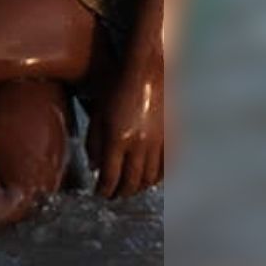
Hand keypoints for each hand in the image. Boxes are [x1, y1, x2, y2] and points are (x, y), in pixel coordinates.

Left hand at [92, 38, 170, 200]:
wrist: (148, 70)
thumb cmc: (117, 88)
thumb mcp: (98, 114)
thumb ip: (94, 143)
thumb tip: (96, 168)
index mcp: (118, 138)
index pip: (110, 177)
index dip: (103, 190)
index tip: (99, 194)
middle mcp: (139, 144)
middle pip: (130, 182)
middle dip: (120, 193)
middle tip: (113, 196)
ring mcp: (158, 142)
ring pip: (150, 178)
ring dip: (138, 188)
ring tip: (129, 189)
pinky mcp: (171, 137)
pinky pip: (167, 167)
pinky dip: (158, 178)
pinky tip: (150, 179)